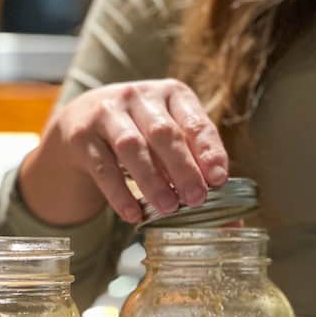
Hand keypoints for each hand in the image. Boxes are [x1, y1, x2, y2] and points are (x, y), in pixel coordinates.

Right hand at [20, 79, 228, 224]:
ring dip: (152, 181)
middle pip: (163, 133)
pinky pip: (103, 168)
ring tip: (168, 208)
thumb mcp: (169, 140)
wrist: (82, 124)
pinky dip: (119, 194)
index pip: (194, 121)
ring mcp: (107, 113)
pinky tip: (133, 214)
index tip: (219, 179)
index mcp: (171, 94)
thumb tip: (233, 222)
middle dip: (183, 168)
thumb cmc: (140, 134)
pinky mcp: (82, 136)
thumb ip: (196, 170)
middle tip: (196, 199)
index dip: (208, 151)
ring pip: (132, 147)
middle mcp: (138, 96)